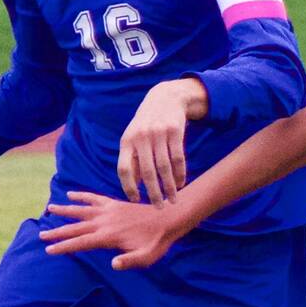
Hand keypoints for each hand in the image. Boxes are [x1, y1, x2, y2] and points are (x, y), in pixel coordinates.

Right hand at [39, 190, 184, 269]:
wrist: (168, 218)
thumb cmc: (157, 242)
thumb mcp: (146, 257)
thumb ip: (129, 261)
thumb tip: (113, 265)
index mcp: (109, 236)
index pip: (81, 242)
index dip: (64, 246)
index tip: (49, 250)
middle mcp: (105, 222)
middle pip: (76, 227)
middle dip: (58, 232)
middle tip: (41, 234)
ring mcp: (109, 210)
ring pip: (81, 210)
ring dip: (65, 210)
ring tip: (49, 208)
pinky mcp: (114, 203)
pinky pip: (94, 198)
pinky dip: (82, 196)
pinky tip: (70, 194)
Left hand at [117, 80, 200, 204]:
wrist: (165, 98)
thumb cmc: (146, 124)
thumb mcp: (134, 138)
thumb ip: (132, 161)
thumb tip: (133, 188)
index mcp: (127, 141)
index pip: (124, 169)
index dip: (129, 187)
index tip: (136, 200)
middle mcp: (141, 137)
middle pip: (147, 172)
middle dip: (154, 193)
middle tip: (159, 208)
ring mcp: (158, 133)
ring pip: (165, 168)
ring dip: (169, 187)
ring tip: (173, 200)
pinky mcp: (175, 131)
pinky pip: (178, 158)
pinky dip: (180, 174)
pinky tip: (180, 184)